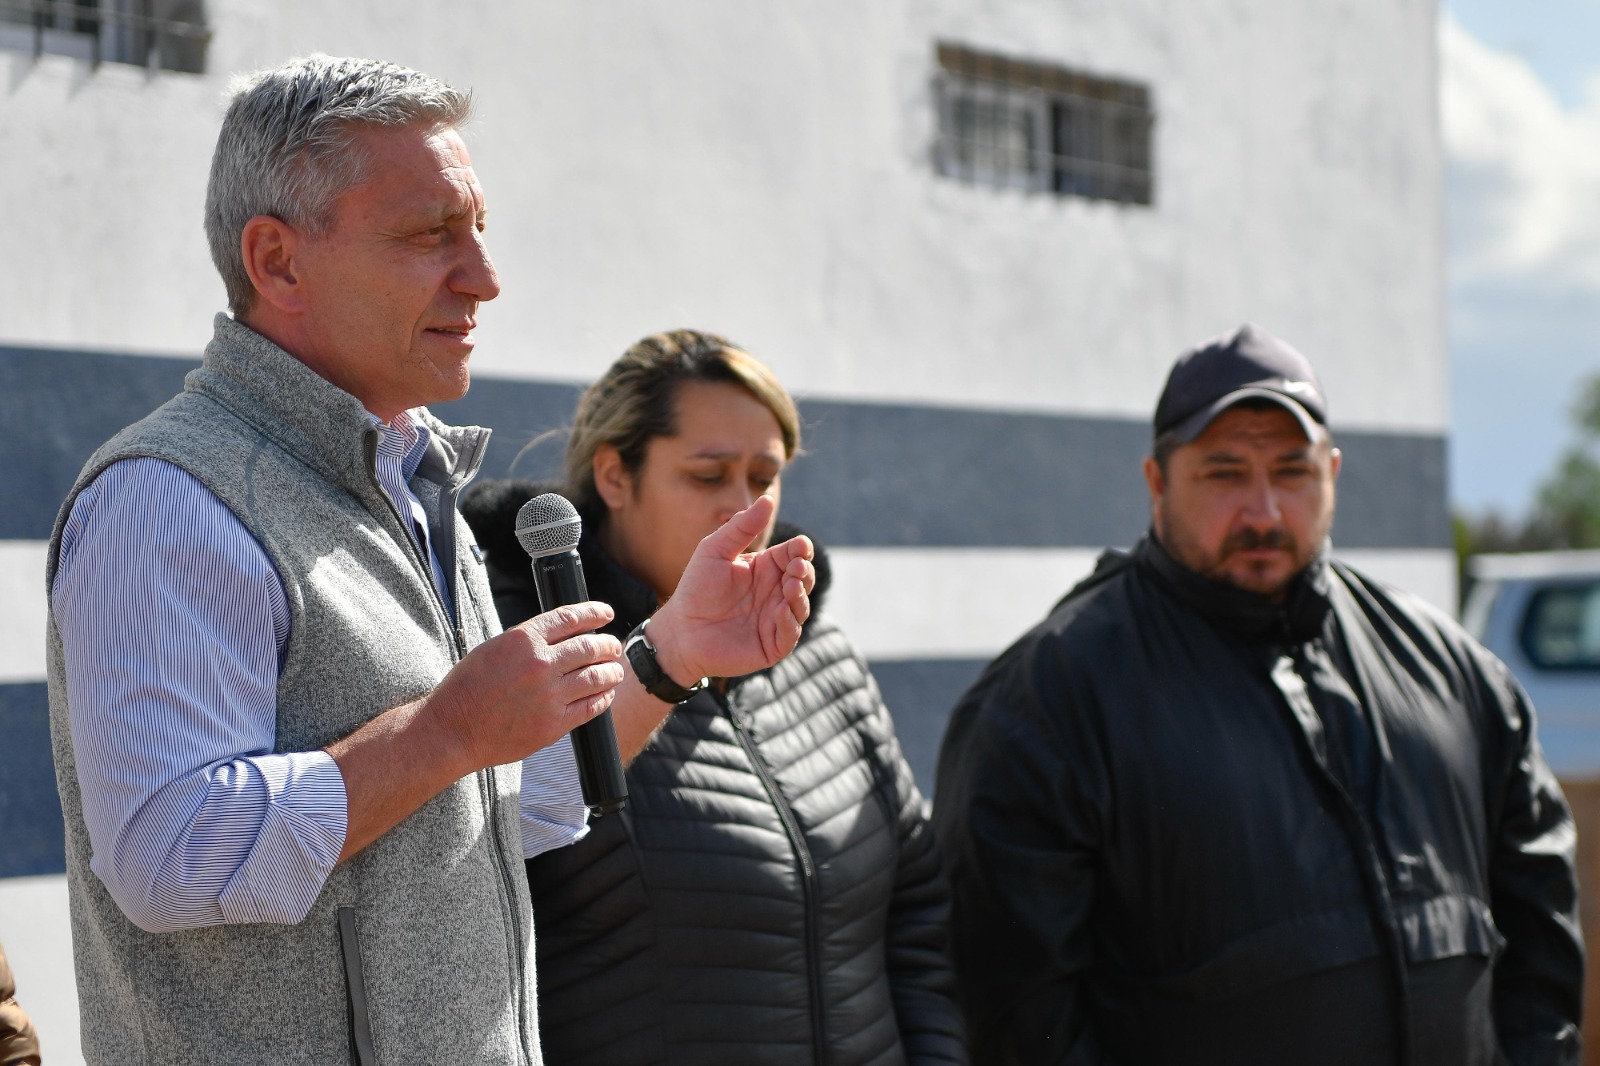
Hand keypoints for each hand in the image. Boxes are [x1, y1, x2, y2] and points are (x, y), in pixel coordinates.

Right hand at [425, 601, 624, 770]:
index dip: (594, 613)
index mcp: (523, 640)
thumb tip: (562, 635)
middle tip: (613, 646)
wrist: (453, 730)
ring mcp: (550, 696)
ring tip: (615, 670)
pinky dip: (603, 698)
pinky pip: (591, 707)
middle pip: (590, 647)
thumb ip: (528, 641)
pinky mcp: (553, 725)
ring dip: (611, 671)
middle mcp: (540, 664)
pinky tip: (605, 694)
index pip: (571, 618)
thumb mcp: (494, 649)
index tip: (606, 613)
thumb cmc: (467, 689)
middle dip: (607, 645)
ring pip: (597, 677)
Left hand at [648, 495, 815, 685]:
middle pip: (803, 578)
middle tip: (795, 567)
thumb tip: (768, 498)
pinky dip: (790, 621)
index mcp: (765, 568)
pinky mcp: (772, 644)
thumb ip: (742, 526)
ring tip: (790, 585)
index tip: (801, 546)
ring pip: (801, 605)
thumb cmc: (695, 588)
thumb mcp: (716, 549)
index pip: (793, 554)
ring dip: (801, 595)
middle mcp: (774, 592)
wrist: (680, 630)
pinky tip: (780, 610)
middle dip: (804, 571)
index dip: (801, 550)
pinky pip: (790, 633)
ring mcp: (775, 619)